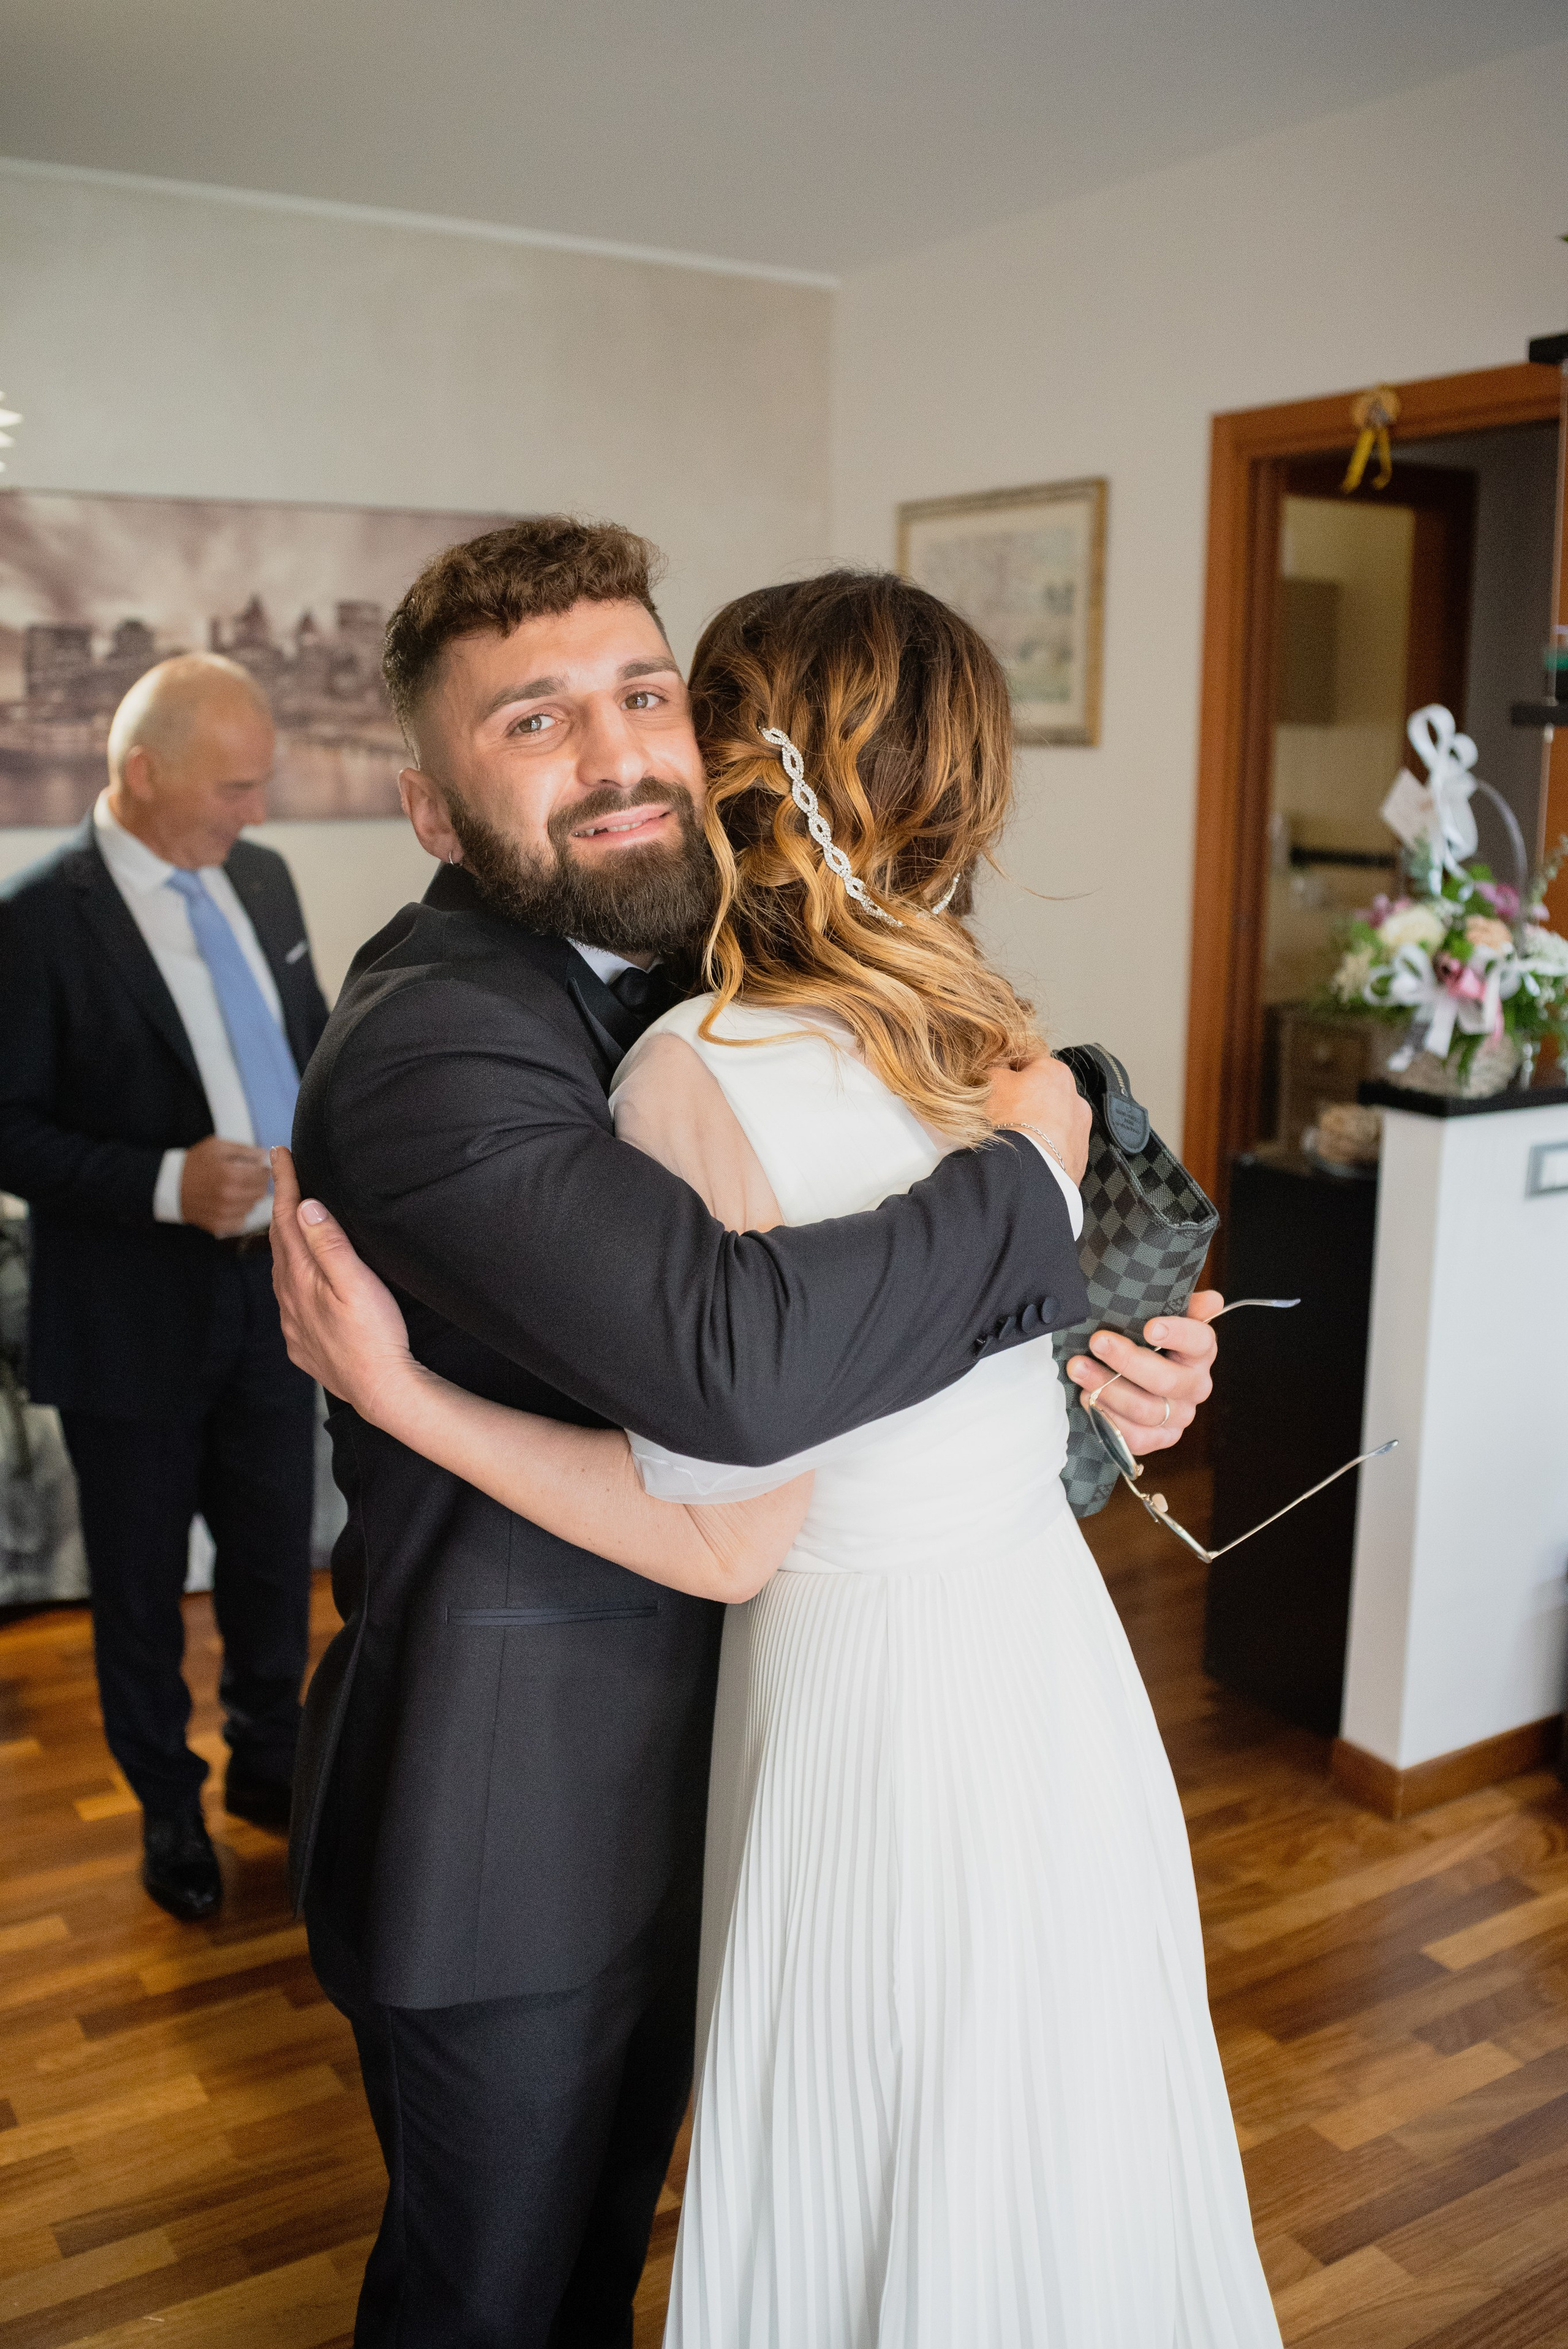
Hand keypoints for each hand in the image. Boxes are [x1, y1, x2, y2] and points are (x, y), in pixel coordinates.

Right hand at [180, 1136, 270, 1235]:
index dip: (263, 1170)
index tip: (257, 1167)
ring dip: (248, 1198)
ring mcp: (224, 1213)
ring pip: (252, 1207)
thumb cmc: (195, 1163)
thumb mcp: (217, 1147)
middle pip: (260, 1192)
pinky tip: (228, 1203)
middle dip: (257, 1183)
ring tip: (235, 1189)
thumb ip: (245, 1150)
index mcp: (231, 1174)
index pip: (263, 1175)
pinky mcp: (218, 1225)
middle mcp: (229, 1196)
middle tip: (247, 1177)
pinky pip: (241, 1220)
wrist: (171, 1185)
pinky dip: (239, 1212)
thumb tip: (266, 1156)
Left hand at [268, 1147, 416, 1424]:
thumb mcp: (358, 1284)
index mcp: (302, 1278)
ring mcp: (293, 1323)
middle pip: (278, 1242)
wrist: (382, 1392)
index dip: (285, 1183)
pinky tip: (297, 1283)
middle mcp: (289, 1299)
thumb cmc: (376, 1337)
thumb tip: (307, 1207)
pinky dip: (288, 1278)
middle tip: (283, 1176)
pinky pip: (287, 1301)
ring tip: (289, 1223)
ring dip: (282, 1242)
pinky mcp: (303, 1344)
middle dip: (281, 1207)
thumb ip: (331, 1245)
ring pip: (280, 1272)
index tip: (279, 1152)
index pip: (287, 1219)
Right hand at [987, 1052, 1091, 1182]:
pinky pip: (1057, 1149)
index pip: (1028, 1064)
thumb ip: (996, 1067)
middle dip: (1025, 1103)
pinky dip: (1044, 1151)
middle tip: (1002, 1116)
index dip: (1008, 1074)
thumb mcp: (990, 1081)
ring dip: (1036, 1128)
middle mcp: (1075, 1099)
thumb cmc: (1009, 1119)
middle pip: (1043, 1095)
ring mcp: (1080, 1131)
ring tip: (1015, 1140)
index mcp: (1056, 1072)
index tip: (994, 1087)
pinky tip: (1028, 1156)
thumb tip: (999, 1067)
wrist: (1027, 1171)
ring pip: (1052, 1123)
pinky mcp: (1078, 1159)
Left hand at [1065, 1289, 1223, 1455]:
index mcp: (1200, 1352)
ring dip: (1108, 1388)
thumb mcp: (1156, 1315)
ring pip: (1147, 1410)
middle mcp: (1195, 1386)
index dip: (1178, 1334)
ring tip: (1078, 1368)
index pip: (1200, 1341)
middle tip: (1097, 1341)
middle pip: (1167, 1380)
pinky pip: (1137, 1438)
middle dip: (1127, 1361)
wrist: (1130, 1375)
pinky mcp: (1159, 1439)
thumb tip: (1212, 1301)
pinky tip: (1088, 1398)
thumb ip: (1179, 1304)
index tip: (1149, 1327)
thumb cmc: (1142, 1339)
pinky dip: (1109, 1419)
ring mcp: (1179, 1416)